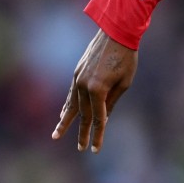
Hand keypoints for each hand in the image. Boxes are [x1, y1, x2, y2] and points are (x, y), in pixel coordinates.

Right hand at [52, 29, 137, 152]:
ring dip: (66, 121)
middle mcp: (83, 86)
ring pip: (72, 105)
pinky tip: (64, 114)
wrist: (115, 33)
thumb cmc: (126, 58)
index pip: (98, 118)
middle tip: (80, 148)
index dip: (98, 135)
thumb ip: (112, 102)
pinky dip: (67, 105)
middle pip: (83, 115)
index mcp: (98, 90)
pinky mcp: (76, 73)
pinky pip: (70, 94)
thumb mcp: (124, 83)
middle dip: (82, 132)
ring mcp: (77, 78)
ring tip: (57, 134)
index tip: (95, 149)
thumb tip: (104, 118)